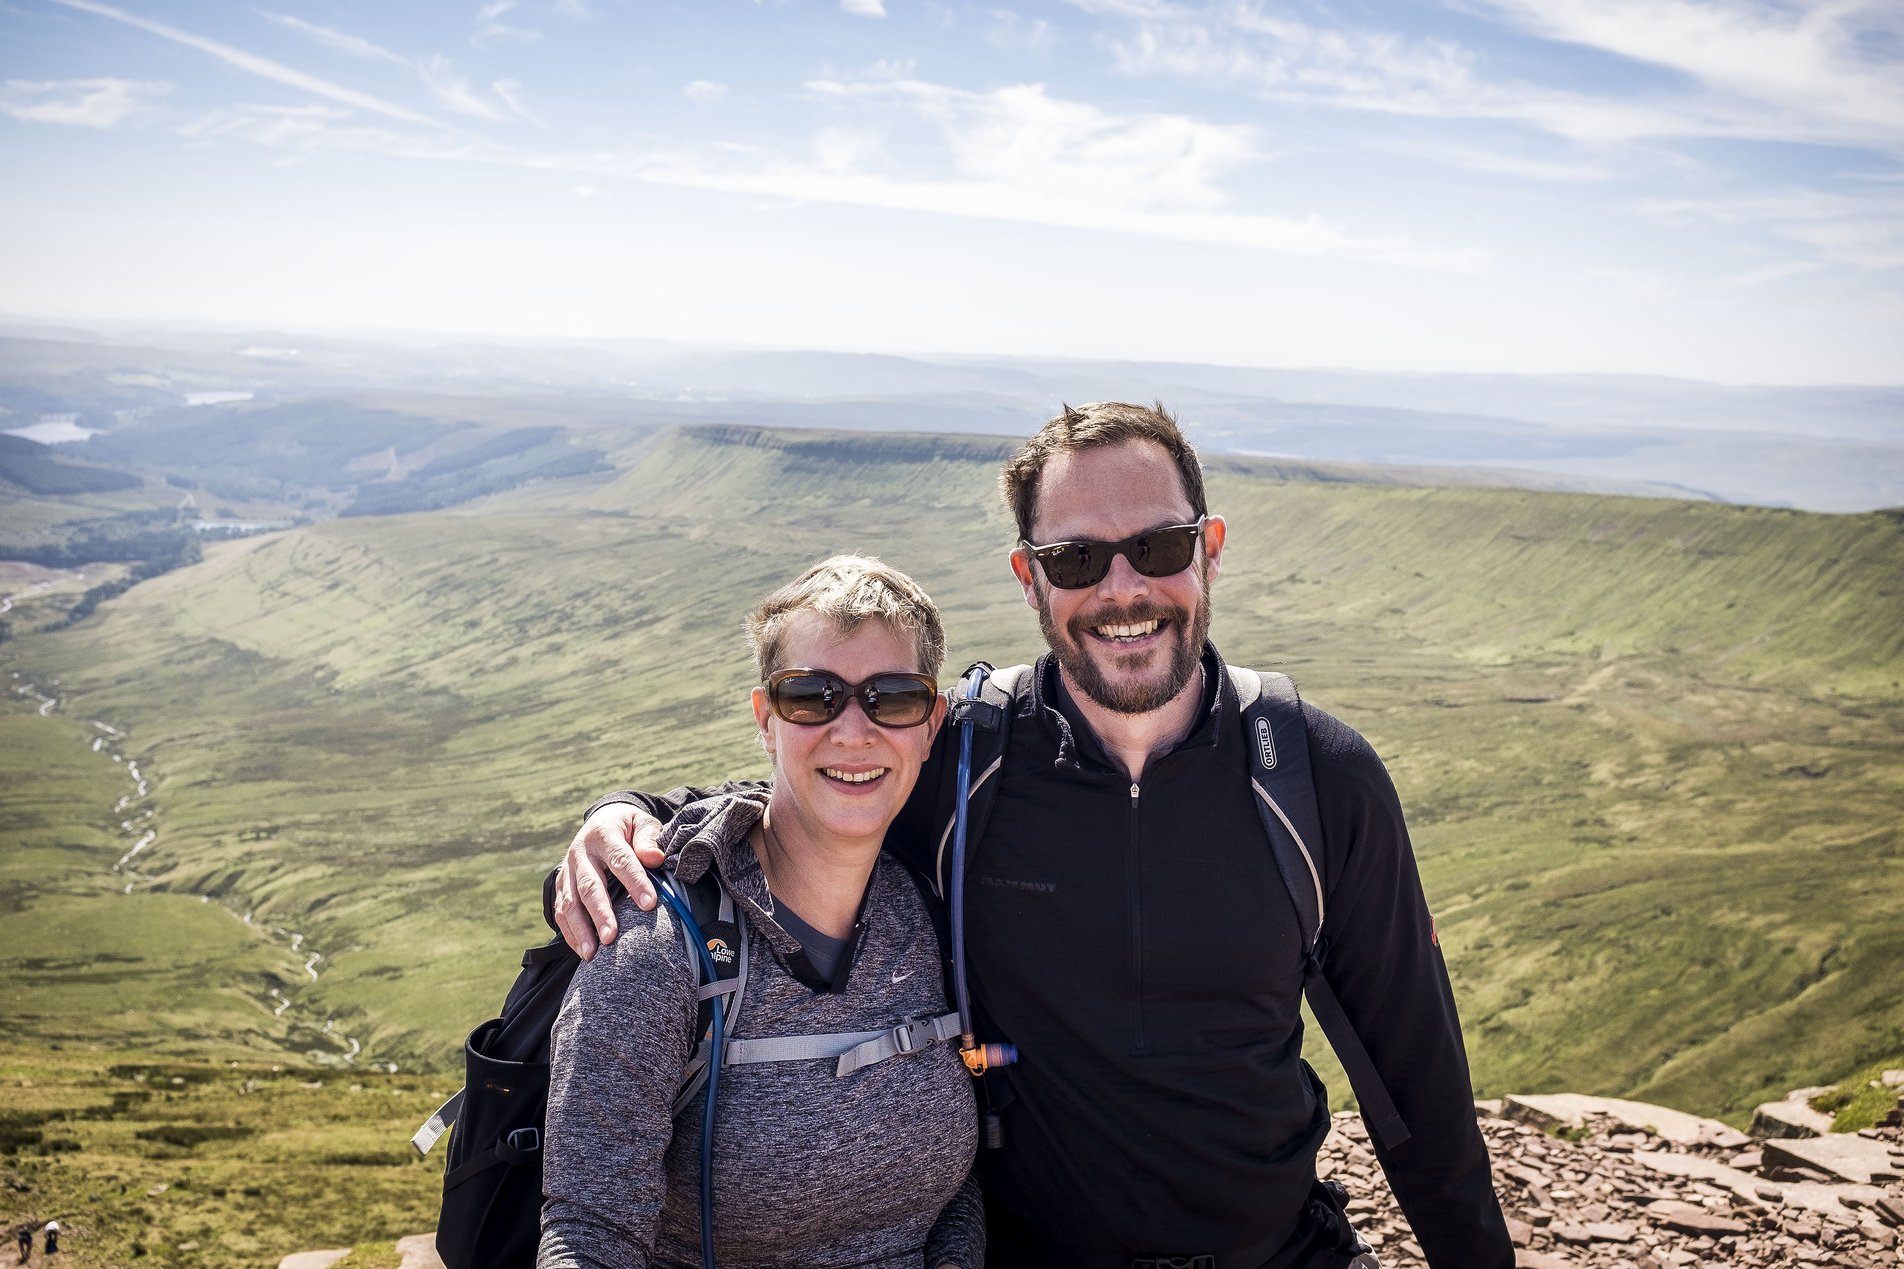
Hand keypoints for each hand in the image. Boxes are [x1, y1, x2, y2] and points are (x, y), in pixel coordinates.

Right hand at [553, 803, 665, 958]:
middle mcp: (580, 853)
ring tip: (592, 953)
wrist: (602, 820)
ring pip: (570, 902)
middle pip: (589, 885)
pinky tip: (583, 951)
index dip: (635, 881)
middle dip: (600, 913)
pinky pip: (560, 911)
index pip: (620, 859)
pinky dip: (570, 933)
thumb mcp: (641, 822)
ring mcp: (567, 870)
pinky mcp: (561, 885)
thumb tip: (655, 857)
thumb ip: (649, 837)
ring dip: (580, 929)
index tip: (650, 904)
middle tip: (611, 937)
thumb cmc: (629, 826)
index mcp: (603, 834)